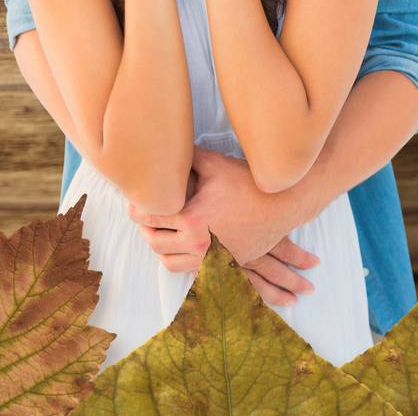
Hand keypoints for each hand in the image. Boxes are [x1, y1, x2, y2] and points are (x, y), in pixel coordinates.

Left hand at [127, 147, 319, 304]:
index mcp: (192, 219)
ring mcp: (210, 258)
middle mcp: (198, 244)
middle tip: (145, 214)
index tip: (135, 199)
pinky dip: (179, 259)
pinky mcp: (221, 264)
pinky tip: (181, 243)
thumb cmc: (248, 183)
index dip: (136, 206)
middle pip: (154, 242)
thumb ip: (187, 157)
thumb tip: (167, 148)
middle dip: (145, 228)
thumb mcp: (215, 164)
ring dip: (161, 247)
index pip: (148, 216)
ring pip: (168, 262)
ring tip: (161, 230)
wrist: (282, 207)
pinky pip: (189, 270)